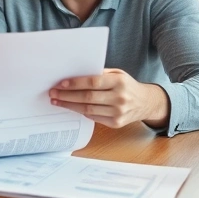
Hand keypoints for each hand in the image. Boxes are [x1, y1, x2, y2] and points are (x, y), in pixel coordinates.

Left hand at [48, 68, 168, 128]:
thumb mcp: (117, 74)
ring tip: (57, 101)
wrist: (146, 103)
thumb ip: (99, 74)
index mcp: (119, 82)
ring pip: (88, 109)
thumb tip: (74, 75)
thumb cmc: (127, 85)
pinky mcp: (116, 123)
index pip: (93, 83)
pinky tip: (72, 107)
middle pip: (87, 97)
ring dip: (70, 105)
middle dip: (67, 95)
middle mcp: (120, 98)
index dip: (75, 84)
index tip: (60, 84)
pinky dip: (81, 112)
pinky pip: (93, 117)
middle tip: (53, 93)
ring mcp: (118, 112)